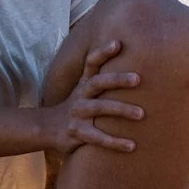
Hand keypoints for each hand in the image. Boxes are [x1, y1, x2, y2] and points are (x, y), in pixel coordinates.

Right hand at [41, 40, 142, 154]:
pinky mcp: (77, 133)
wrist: (47, 128)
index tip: (117, 43)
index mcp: (84, 84)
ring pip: (100, 109)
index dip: (102, 52)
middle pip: (98, 83)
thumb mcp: (84, 90)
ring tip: (141, 114)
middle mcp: (80, 96)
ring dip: (121, 110)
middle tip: (138, 78)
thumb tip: (131, 62)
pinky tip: (131, 146)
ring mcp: (77, 114)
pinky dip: (115, 142)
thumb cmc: (76, 107)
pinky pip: (98, 138)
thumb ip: (103, 79)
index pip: (91, 63)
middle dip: (117, 79)